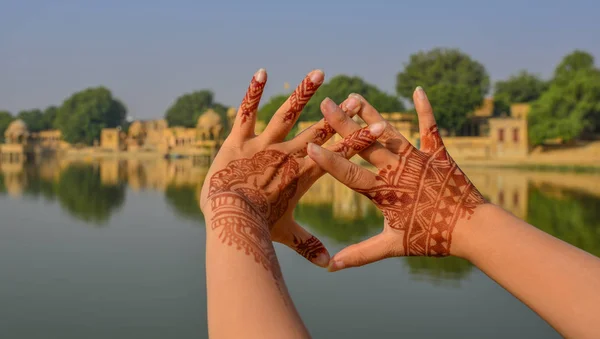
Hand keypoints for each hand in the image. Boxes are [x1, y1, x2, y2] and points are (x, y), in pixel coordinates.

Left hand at [199, 68, 384, 279]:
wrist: (230, 216)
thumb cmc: (258, 227)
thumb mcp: (286, 235)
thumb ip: (309, 246)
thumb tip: (329, 267)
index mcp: (303, 174)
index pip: (337, 153)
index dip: (359, 139)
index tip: (380, 124)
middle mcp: (287, 154)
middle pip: (318, 130)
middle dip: (339, 115)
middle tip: (356, 98)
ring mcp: (264, 144)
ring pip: (287, 113)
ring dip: (304, 93)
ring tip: (319, 73)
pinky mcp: (239, 139)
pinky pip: (247, 111)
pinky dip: (253, 92)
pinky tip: (262, 72)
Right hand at [307, 87, 486, 270]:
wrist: (472, 229)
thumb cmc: (431, 238)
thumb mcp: (392, 246)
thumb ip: (361, 254)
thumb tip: (332, 266)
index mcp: (383, 192)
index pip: (349, 174)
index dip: (329, 160)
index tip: (310, 146)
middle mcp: (397, 171)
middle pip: (365, 145)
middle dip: (343, 124)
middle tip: (327, 103)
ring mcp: (417, 159)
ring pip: (389, 133)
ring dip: (371, 114)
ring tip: (355, 96)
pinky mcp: (437, 154)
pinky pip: (430, 128)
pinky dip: (425, 109)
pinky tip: (418, 89)